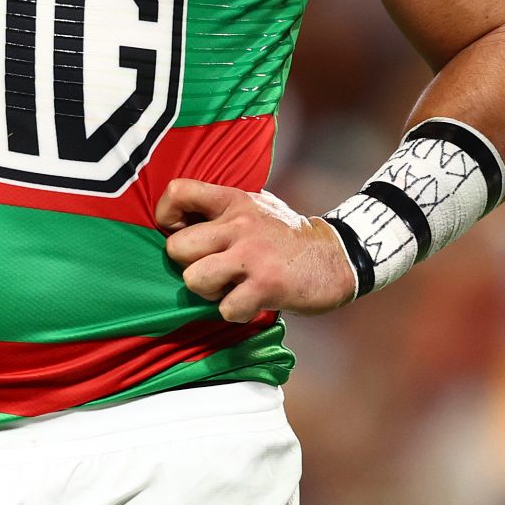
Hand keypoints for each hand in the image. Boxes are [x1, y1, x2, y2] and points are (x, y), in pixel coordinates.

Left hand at [155, 178, 355, 320]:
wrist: (338, 255)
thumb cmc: (286, 236)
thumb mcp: (255, 207)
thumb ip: (221, 212)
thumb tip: (177, 223)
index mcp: (233, 200)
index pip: (178, 191)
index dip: (166, 216)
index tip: (180, 232)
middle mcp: (239, 224)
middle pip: (176, 247)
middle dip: (187, 266)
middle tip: (211, 270)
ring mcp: (252, 256)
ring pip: (193, 280)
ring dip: (208, 292)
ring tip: (229, 288)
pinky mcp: (266, 285)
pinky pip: (225, 308)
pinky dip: (235, 312)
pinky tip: (251, 302)